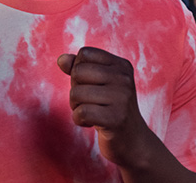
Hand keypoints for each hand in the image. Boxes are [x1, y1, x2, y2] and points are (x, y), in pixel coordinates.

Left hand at [57, 47, 155, 167]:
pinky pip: (81, 112)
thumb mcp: (99, 85)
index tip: (91, 85)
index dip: (78, 70)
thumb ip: (80, 69)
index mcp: (121, 66)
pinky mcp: (115, 118)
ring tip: (92, 113)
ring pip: (76, 93)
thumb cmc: (111, 110)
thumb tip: (61, 59)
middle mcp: (124, 78)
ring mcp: (122, 98)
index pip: (85, 53)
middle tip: (90, 102)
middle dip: (76, 90)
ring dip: (76, 107)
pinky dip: (79, 120)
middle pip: (78, 72)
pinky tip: (91, 123)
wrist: (133, 141)